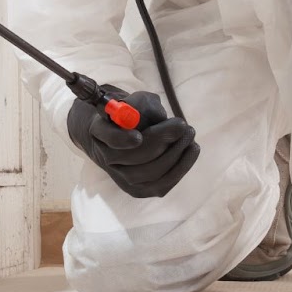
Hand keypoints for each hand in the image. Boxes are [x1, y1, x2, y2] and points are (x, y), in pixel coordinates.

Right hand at [66, 86, 199, 198]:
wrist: (130, 134)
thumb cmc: (137, 113)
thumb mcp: (139, 100)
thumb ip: (143, 105)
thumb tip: (157, 117)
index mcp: (100, 130)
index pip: (109, 137)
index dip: (122, 139)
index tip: (139, 136)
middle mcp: (106, 156)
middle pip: (133, 157)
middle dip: (162, 141)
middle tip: (184, 126)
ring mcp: (121, 177)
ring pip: (151, 172)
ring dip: (176, 153)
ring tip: (190, 135)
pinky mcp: (139, 190)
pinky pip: (162, 184)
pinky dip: (181, 167)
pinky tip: (191, 150)